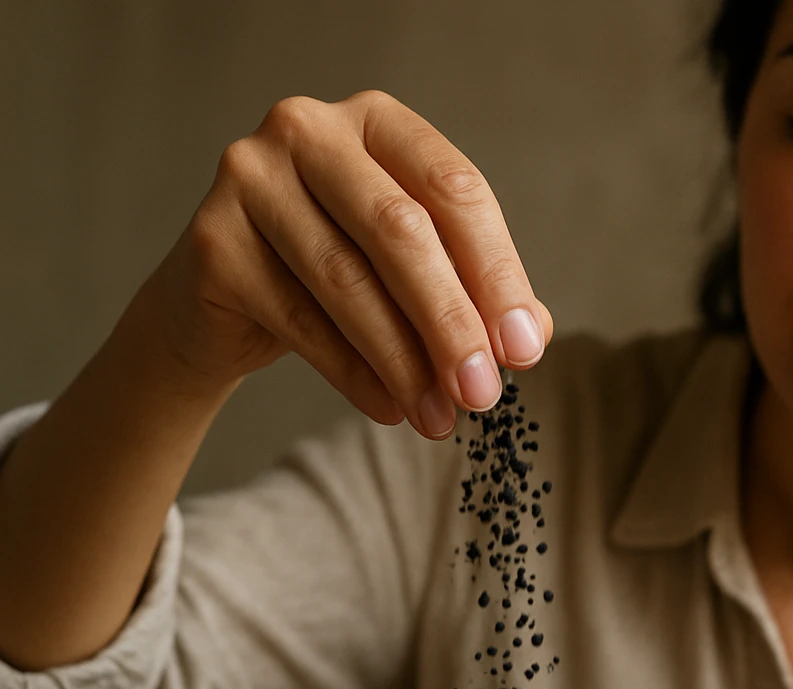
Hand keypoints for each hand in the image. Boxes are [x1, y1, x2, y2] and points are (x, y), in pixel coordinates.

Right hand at [143, 89, 551, 438]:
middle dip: (451, 321)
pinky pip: (300, 318)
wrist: (223, 303)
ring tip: (440, 416)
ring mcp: (251, 177)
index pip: (455, 190)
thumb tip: (530, 337)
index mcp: (378, 121)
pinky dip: (354, 373)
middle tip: (483, 393)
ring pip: (348, 279)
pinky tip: (390, 407)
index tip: (525, 350)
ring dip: (405, 360)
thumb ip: (477, 292)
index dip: (498, 274)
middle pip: (400, 231)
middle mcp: (308, 129)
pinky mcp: (215, 240)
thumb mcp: (417, 273)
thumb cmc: (338, 273)